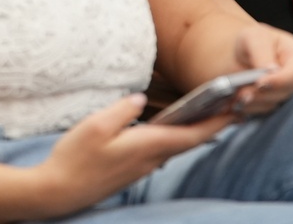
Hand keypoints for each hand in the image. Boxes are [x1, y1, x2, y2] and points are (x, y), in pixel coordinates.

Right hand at [33, 93, 234, 215]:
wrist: (58, 191)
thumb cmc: (74, 157)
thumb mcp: (94, 125)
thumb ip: (122, 110)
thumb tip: (141, 100)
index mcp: (144, 146)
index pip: (190, 134)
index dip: (214, 123)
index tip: (234, 111)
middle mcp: (149, 160)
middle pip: (187, 142)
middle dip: (211, 125)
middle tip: (230, 109)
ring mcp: (140, 168)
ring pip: (174, 148)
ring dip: (193, 133)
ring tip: (206, 115)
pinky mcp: (131, 172)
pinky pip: (160, 153)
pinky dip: (174, 140)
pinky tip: (171, 132)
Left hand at [229, 25, 292, 115]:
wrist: (241, 54)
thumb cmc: (251, 41)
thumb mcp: (254, 38)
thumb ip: (262, 52)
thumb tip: (272, 70)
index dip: (279, 81)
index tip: (260, 83)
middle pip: (286, 93)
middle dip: (263, 95)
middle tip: (242, 95)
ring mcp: (287, 92)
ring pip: (274, 105)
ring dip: (254, 103)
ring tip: (236, 97)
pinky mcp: (275, 103)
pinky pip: (265, 111)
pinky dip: (250, 109)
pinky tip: (236, 104)